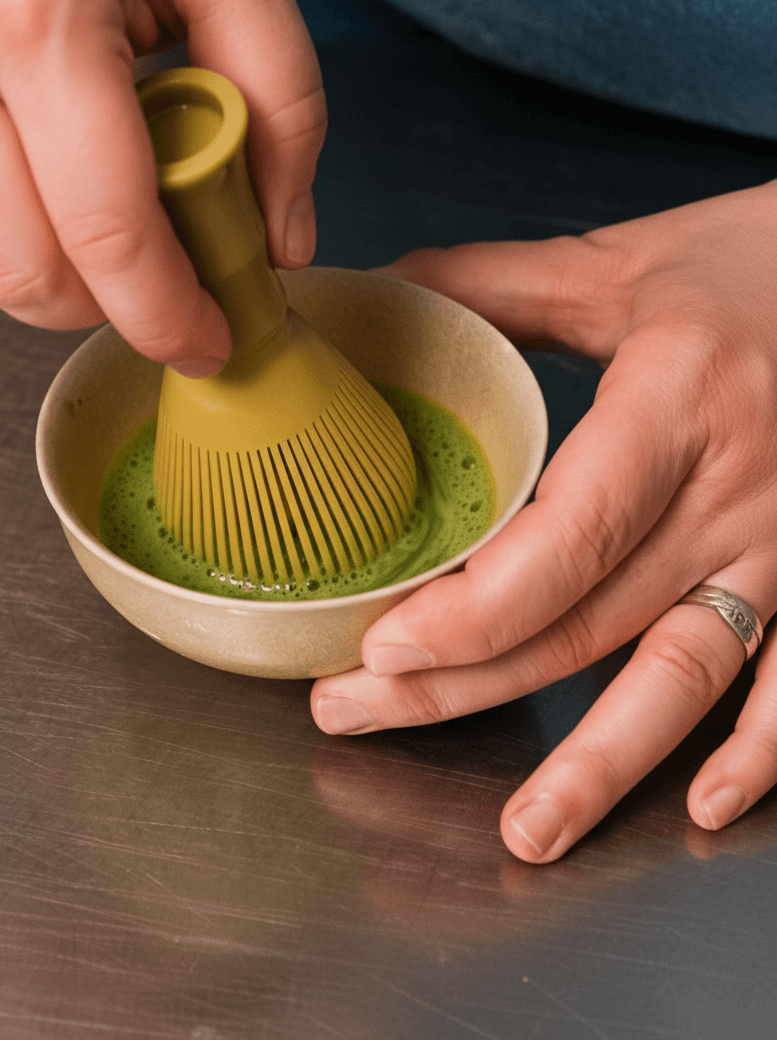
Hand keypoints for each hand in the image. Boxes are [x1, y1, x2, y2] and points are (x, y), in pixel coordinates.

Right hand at [0, 0, 324, 372]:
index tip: (208, 341)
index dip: (165, 313)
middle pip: (24, 272)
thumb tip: (278, 240)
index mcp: (38, 11)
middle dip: (108, 309)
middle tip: (165, 283)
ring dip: (53, 286)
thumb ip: (283, 100)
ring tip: (106, 231)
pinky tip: (43, 208)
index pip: (105, 227)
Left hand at [311, 181, 776, 862]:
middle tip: (359, 714)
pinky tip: (700, 802)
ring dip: (599, 765)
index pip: (566, 539)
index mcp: (676, 404)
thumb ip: (499, 286)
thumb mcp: (626, 263)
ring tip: (525, 832)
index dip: (472, 611)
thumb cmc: (762, 262)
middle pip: (586, 622)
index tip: (382, 649)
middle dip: (464, 684)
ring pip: (683, 679)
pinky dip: (758, 754)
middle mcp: (734, 494)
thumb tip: (389, 297)